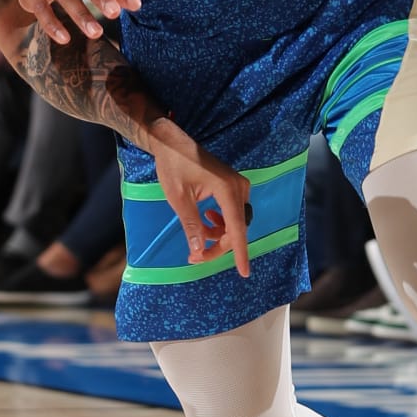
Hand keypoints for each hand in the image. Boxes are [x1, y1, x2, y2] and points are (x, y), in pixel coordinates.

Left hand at [148, 120, 250, 274]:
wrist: (173, 143)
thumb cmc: (174, 167)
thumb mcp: (179, 199)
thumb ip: (191, 225)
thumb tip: (198, 251)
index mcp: (227, 189)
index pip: (237, 228)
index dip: (240, 253)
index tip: (244, 272)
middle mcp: (239, 188)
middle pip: (237, 228)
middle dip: (219, 246)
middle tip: (195, 258)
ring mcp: (238, 185)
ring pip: (235, 222)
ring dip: (219, 235)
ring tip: (199, 238)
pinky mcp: (233, 186)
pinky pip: (233, 212)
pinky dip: (221, 222)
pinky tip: (207, 219)